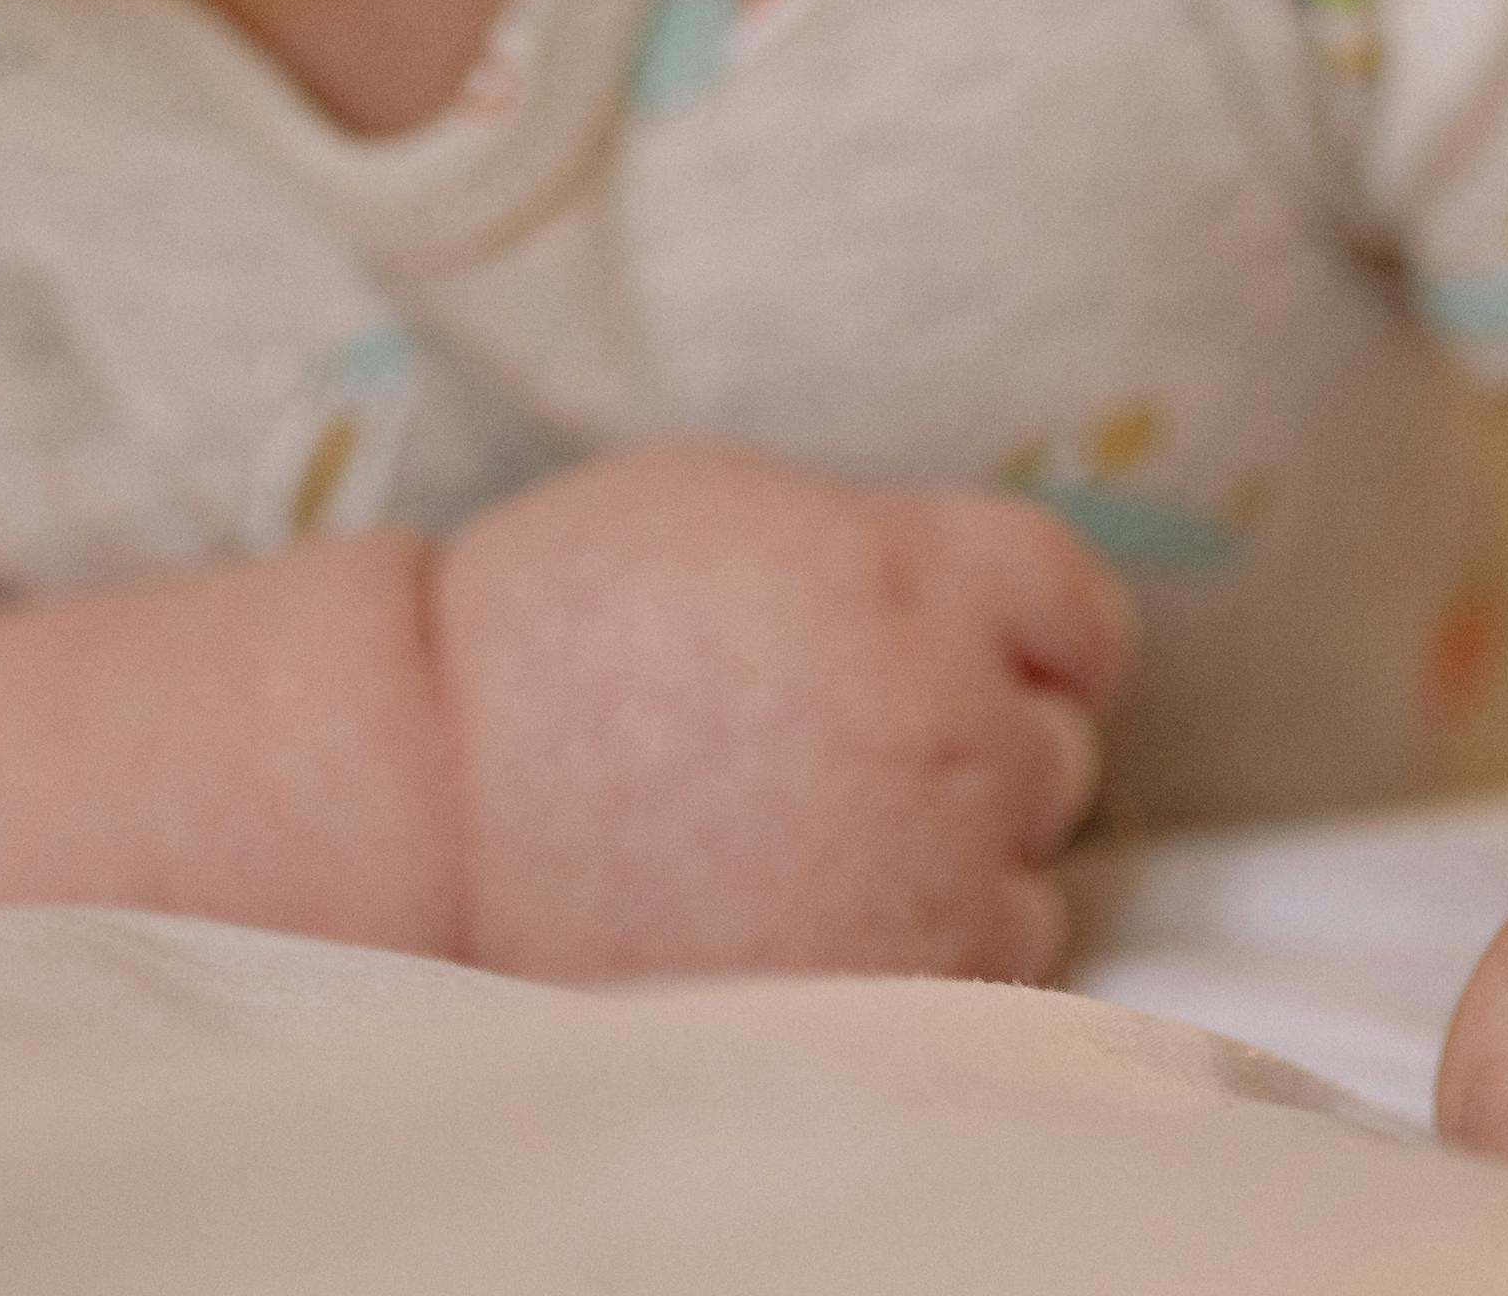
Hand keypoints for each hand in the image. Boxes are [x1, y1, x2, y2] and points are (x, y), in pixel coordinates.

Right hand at [429, 442, 1131, 982]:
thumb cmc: (549, 640)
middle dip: (975, 747)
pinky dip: (923, 959)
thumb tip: (964, 605)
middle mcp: (945, 724)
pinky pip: (980, 979)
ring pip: (1031, 875)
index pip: (1074, 604)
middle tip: (848, 760)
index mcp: (904, 579)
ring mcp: (929, 872)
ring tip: (822, 852)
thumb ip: (877, 557)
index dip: (1040, 634)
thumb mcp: (728, 515)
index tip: (999, 656)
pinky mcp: (891, 993)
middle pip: (1055, 746)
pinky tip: (821, 926)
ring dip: (960, 864)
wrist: (432, 811)